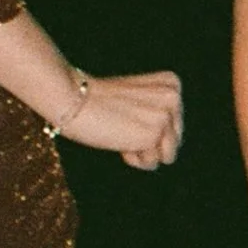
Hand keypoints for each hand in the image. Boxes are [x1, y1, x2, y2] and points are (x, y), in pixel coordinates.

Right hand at [63, 71, 183, 168]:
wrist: (72, 100)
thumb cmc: (98, 104)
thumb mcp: (138, 102)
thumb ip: (159, 116)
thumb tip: (170, 152)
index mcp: (172, 85)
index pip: (175, 128)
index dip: (148, 129)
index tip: (126, 113)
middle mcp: (174, 97)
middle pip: (175, 143)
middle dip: (148, 143)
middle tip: (122, 124)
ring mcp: (166, 115)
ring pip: (166, 156)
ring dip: (141, 152)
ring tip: (121, 130)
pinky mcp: (155, 133)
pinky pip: (151, 163)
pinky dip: (133, 159)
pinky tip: (119, 140)